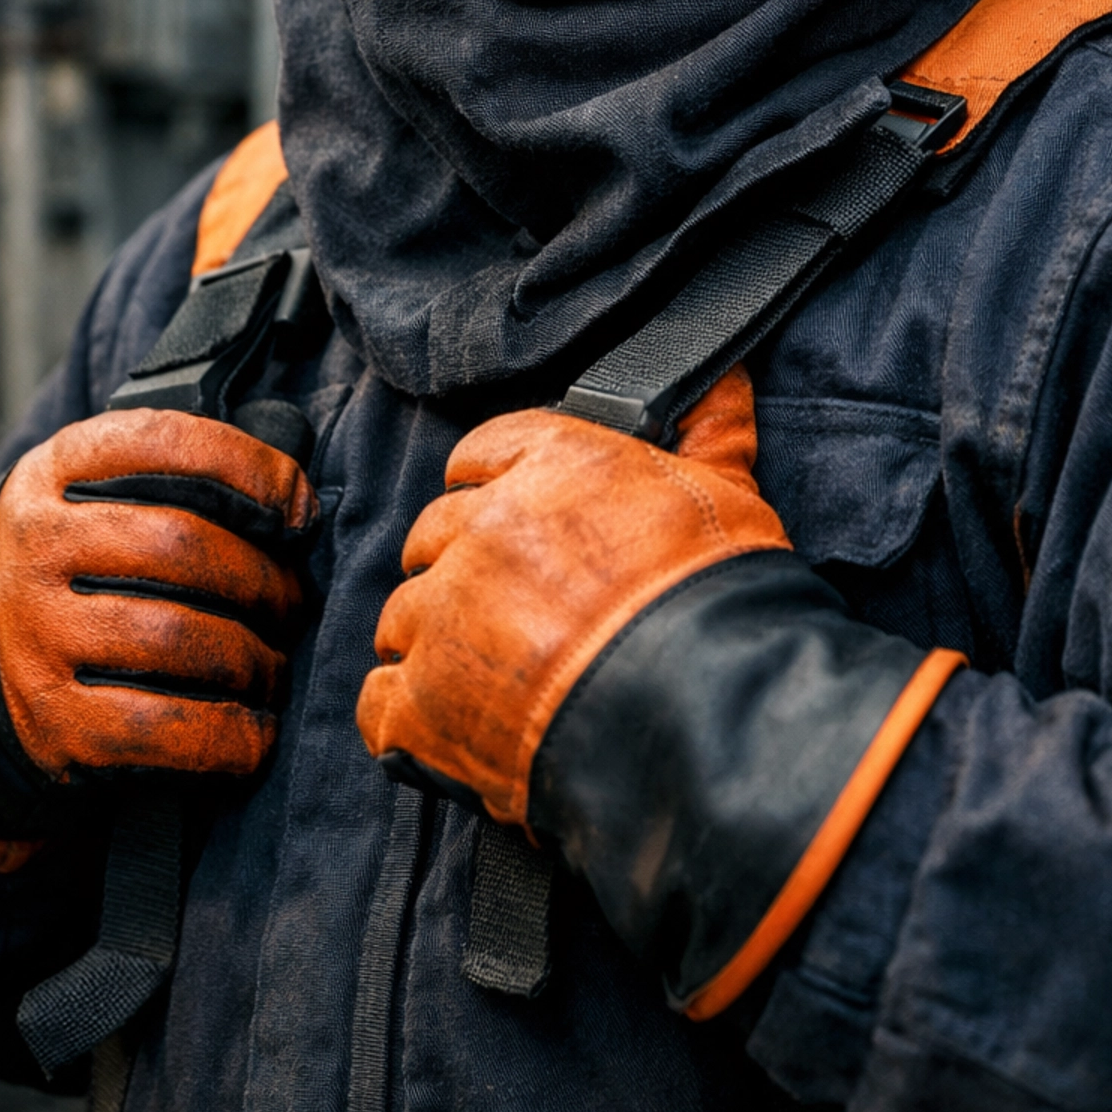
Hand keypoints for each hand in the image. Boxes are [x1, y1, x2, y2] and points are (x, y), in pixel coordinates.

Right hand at [0, 409, 316, 861]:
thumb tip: (296, 497)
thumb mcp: (91, 494)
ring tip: (273, 668)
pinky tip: (253, 733)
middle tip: (294, 604)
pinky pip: (161, 728)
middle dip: (264, 580)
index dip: (250, 468)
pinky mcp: (51, 722)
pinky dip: (227, 737)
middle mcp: (37, 545)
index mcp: (54, 471)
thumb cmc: (72, 567)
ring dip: (254, 660)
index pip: (164, 442)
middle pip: (181, 546)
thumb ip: (171, 477)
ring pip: (178, 638)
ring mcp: (37, 634)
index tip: (299, 506)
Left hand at [357, 369, 959, 1016]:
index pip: (480, 455)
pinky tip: (451, 733)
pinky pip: (382, 702)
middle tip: (504, 610)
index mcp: (552, 465)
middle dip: (458, 568)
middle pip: (433, 536)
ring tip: (486, 680)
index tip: (504, 518)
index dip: (488, 488)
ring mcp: (446, 614)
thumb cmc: (719, 602)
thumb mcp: (729, 495)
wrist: (708, 714)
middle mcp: (485, 527)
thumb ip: (711, 433)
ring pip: (404, 616)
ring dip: (435, 643)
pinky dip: (408, 719)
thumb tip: (724, 379)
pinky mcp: (423, 702)